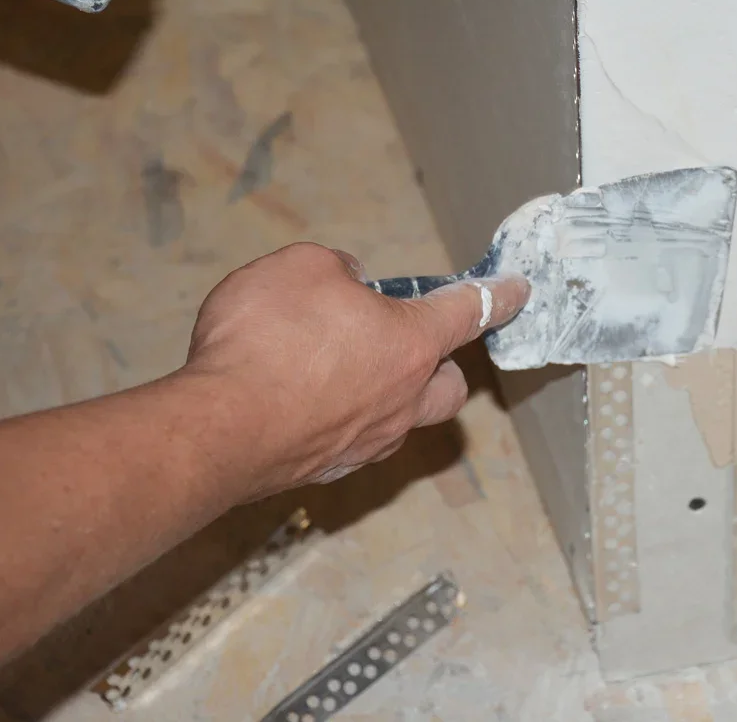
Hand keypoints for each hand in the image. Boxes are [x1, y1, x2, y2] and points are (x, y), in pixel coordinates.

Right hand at [179, 242, 528, 500]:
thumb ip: (337, 270)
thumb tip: (348, 287)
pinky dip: (339, 416)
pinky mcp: (328, 468)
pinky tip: (300, 399)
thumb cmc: (264, 341)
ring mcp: (368, 441)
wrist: (218, 429)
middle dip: (440, 362)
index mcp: (411, 342)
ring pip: (403, 417)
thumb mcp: (301, 267)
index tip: (518, 290)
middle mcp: (403, 399)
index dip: (499, 295)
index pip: (470, 311)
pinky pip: (352, 439)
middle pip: (448, 384)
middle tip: (407, 341)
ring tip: (341, 369)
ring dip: (387, 392)